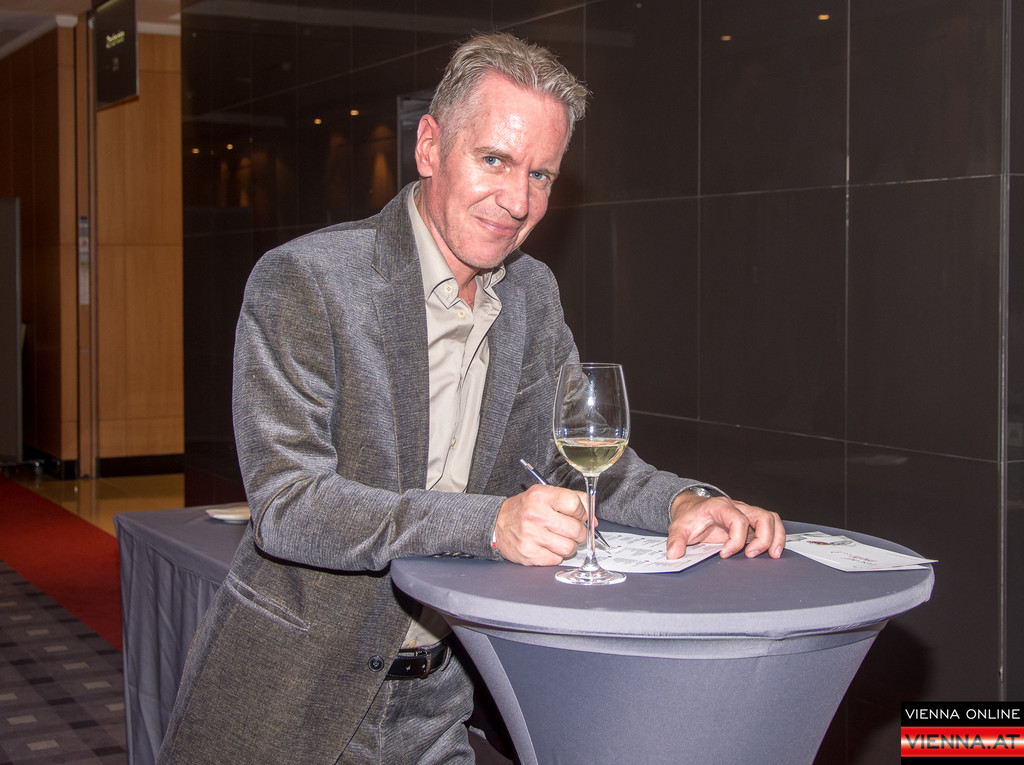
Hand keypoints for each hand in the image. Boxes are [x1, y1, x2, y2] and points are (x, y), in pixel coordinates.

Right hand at [494, 485, 587, 564]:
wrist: (497, 525)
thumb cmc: (524, 510)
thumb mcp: (544, 495)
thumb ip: (571, 500)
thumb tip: (592, 518)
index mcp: (541, 496)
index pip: (576, 505)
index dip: (583, 513)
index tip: (581, 516)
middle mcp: (536, 515)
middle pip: (576, 529)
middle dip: (580, 532)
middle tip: (574, 531)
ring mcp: (532, 536)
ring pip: (569, 547)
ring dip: (569, 545)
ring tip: (559, 539)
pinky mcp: (530, 554)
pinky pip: (557, 559)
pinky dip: (556, 555)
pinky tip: (548, 546)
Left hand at [666, 491, 784, 559]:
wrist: (693, 509)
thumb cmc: (690, 517)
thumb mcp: (679, 527)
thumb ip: (676, 540)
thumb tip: (674, 555)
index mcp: (721, 507)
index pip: (738, 520)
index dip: (735, 540)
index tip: (724, 553)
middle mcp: (738, 508)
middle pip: (762, 516)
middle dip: (763, 538)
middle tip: (752, 555)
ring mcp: (747, 515)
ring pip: (771, 519)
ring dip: (776, 537)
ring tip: (774, 555)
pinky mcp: (751, 524)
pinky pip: (771, 526)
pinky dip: (776, 537)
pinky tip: (773, 552)